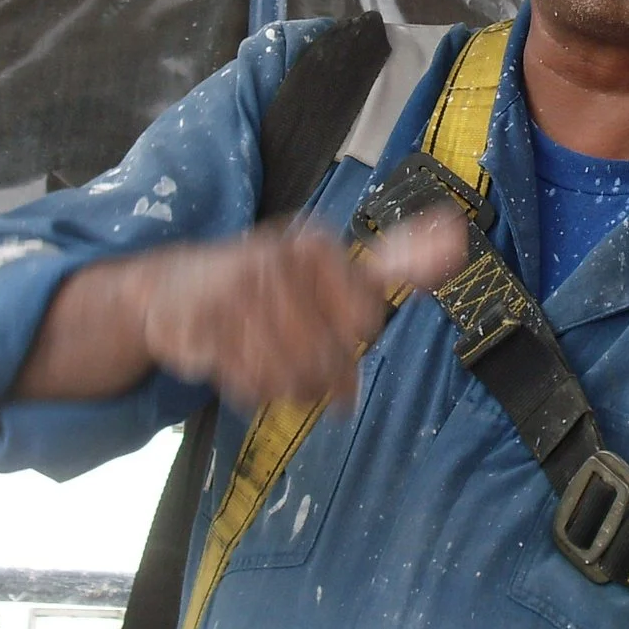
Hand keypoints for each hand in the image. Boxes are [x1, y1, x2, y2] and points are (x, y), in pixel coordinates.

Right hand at [137, 209, 466, 407]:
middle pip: (330, 359)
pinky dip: (253, 389)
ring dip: (289, 386)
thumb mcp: (329, 260)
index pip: (365, 318)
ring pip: (293, 379)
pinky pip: (253, 388)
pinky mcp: (203, 330)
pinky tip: (240, 363)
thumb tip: (459, 238)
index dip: (353, 332)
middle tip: (303, 355)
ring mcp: (236, 297)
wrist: (169, 286)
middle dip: (323, 372)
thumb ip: (397, 258)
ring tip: (271, 360)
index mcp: (314, 247)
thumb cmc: (267, 278)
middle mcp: (276, 264)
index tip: (338, 321)